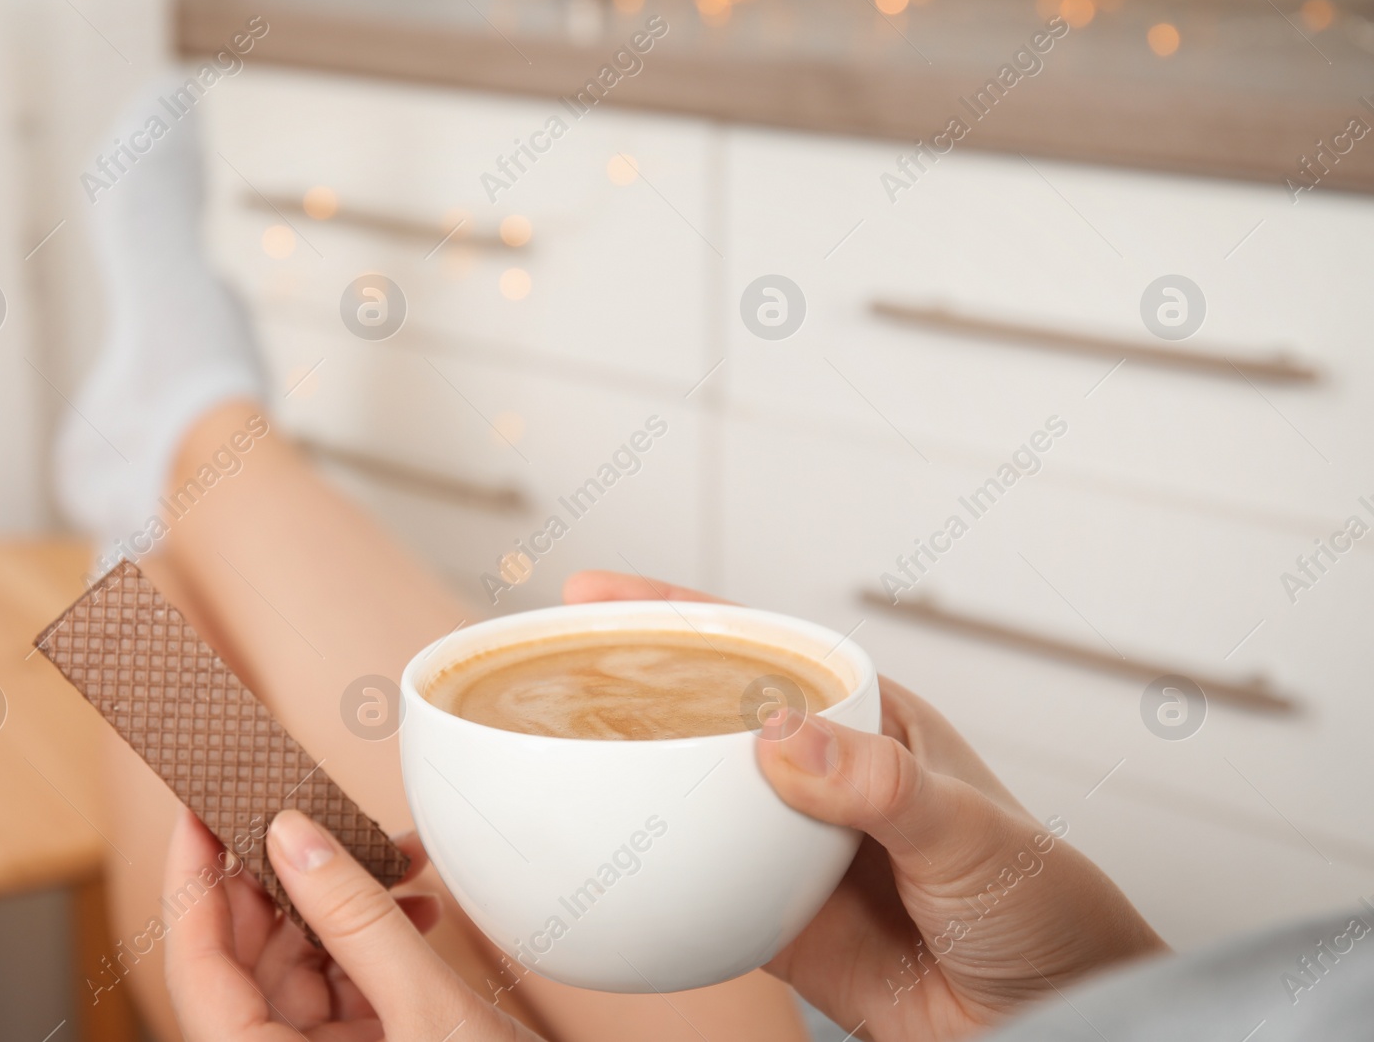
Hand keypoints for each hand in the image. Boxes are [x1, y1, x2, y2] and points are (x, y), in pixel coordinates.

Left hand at [163, 808, 544, 1041]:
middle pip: (248, 962)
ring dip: (342, 904)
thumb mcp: (427, 1011)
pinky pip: (345, 988)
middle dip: (284, 880)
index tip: (196, 809)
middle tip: (309, 809)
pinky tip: (416, 905)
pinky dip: (374, 940)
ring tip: (393, 856)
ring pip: (300, 968)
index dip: (190, 883)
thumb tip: (292, 837)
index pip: (197, 968)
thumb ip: (357, 920)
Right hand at [564, 571, 1166, 1040]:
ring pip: (686, 799)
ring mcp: (785, 844)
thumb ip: (878, 785)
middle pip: (703, 714)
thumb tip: (780, 739)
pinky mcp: (770, 918)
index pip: (760, 646)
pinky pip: (693, 886)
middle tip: (540, 670)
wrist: (1048, 1018)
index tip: (596, 590)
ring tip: (543, 754)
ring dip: (625, 778)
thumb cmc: (1040, 902)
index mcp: (865, 718)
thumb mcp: (969, 831)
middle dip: (627, 686)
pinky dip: (646, 875)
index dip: (676, 613)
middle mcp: (814, 771)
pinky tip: (597, 865)